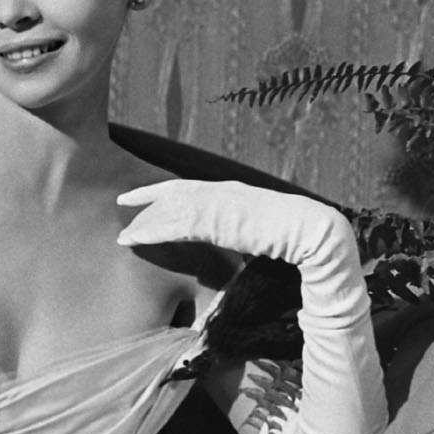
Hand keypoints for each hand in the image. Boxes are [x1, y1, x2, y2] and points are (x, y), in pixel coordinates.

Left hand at [116, 179, 351, 271]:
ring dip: (146, 222)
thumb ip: (237, 235)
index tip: (142, 193)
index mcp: (230, 192)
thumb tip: (229, 246)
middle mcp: (221, 191)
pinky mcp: (217, 221)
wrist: (311, 230)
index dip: (163, 189)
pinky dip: (152, 232)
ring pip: (171, 209)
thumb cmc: (291, 236)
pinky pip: (175, 226)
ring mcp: (219, 203)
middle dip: (146, 197)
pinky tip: (137, 239)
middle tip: (123, 202)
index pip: (189, 186)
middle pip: (174, 192)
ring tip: (125, 234)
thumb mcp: (257, 231)